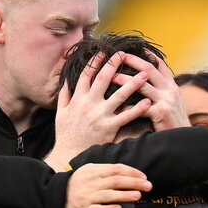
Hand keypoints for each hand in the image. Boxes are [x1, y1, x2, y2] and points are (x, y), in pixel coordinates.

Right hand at [45, 51, 151, 167]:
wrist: (70, 154)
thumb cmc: (66, 135)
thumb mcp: (60, 114)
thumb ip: (64, 97)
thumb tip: (65, 82)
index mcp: (77, 99)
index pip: (86, 75)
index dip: (95, 62)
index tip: (103, 52)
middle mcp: (88, 104)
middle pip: (103, 79)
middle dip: (114, 64)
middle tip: (124, 54)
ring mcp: (100, 115)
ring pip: (118, 95)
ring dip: (133, 83)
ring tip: (144, 74)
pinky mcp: (109, 128)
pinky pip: (126, 116)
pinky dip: (137, 109)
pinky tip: (147, 102)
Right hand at [65, 163, 150, 207]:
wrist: (57, 196)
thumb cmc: (78, 184)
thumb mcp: (89, 171)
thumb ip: (106, 170)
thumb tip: (127, 172)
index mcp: (94, 171)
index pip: (116, 169)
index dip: (132, 172)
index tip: (144, 177)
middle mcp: (92, 182)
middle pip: (116, 181)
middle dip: (134, 183)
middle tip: (148, 186)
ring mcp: (88, 196)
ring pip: (109, 195)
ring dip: (125, 195)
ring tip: (138, 196)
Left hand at [118, 52, 189, 130]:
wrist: (184, 140)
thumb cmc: (173, 124)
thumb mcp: (173, 104)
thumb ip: (162, 92)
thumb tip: (148, 83)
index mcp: (172, 86)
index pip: (160, 65)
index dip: (147, 55)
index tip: (134, 48)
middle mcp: (170, 90)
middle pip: (149, 69)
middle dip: (133, 60)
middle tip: (118, 56)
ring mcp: (166, 100)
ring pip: (142, 85)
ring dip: (125, 80)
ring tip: (111, 77)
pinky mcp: (161, 113)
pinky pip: (140, 107)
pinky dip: (127, 106)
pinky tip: (117, 106)